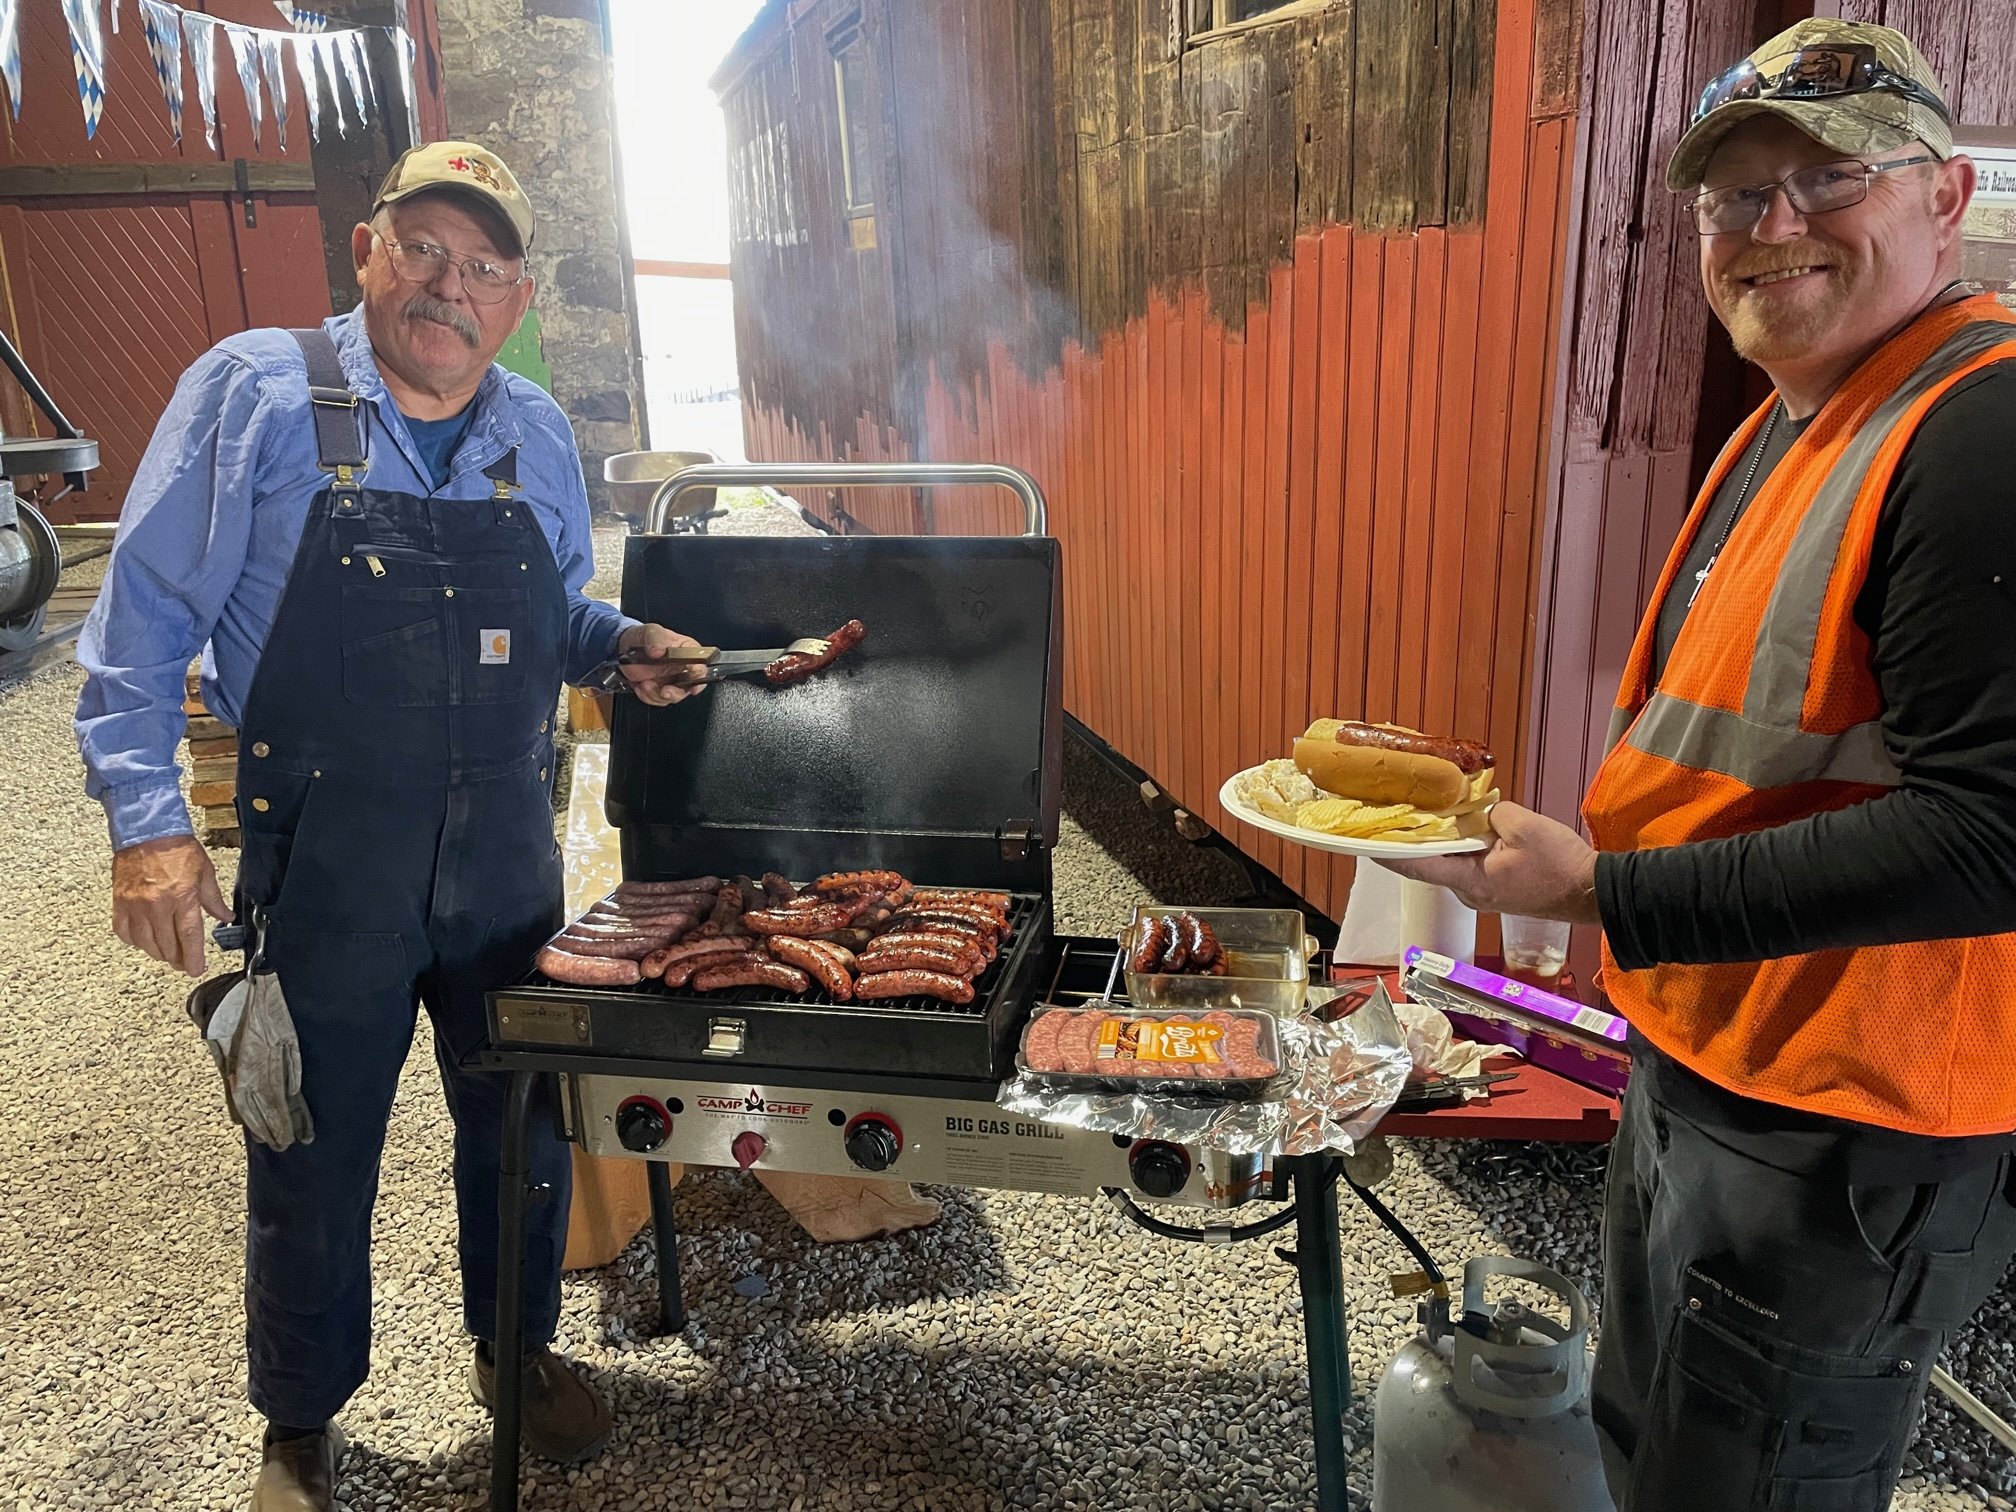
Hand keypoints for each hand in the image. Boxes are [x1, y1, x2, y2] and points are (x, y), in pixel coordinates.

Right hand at [113, 835, 232, 976]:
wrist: (147, 831)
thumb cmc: (177, 848)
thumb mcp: (205, 872)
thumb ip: (214, 899)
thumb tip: (225, 917)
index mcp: (182, 897)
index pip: (189, 936)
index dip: (193, 958)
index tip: (196, 969)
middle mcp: (157, 905)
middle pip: (167, 944)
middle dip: (178, 959)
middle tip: (185, 963)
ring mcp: (135, 905)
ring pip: (145, 943)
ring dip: (159, 953)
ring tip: (169, 954)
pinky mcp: (120, 902)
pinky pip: (124, 932)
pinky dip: (135, 941)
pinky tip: (145, 940)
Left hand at [615, 624, 708, 707]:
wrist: (627, 646)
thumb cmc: (645, 637)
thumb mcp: (651, 632)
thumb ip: (656, 639)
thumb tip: (658, 651)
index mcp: (688, 652)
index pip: (699, 664)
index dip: (697, 671)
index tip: (690, 672)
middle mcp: (683, 669)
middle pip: (689, 687)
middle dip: (676, 692)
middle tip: (665, 691)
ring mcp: (671, 681)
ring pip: (672, 696)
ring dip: (657, 695)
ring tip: (645, 684)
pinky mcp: (659, 689)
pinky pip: (657, 699)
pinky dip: (648, 696)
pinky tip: (640, 686)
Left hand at [1375, 803, 1601, 925]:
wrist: (1593, 893)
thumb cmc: (1560, 865)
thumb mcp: (1523, 825)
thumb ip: (1490, 814)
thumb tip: (1479, 814)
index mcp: (1470, 880)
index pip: (1417, 866)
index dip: (1388, 853)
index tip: (1363, 842)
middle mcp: (1469, 893)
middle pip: (1430, 864)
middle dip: (1411, 841)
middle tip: (1391, 815)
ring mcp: (1482, 894)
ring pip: (1450, 864)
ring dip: (1438, 843)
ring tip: (1420, 815)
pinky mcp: (1495, 890)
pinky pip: (1468, 866)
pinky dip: (1459, 848)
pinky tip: (1459, 828)